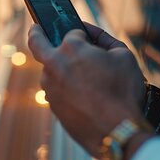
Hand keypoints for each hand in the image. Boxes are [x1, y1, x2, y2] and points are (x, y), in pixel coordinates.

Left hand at [27, 22, 146, 156]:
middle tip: (36, 28)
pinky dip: (66, 89)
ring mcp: (49, 87)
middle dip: (36, 33)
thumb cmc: (123, 91)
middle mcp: (54, 65)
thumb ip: (105, 38)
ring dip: (59, 69)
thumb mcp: (123, 55)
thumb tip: (91, 33)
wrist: (116, 131)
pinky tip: (83, 95)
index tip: (87, 38)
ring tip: (82, 77)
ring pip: (50, 71)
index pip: (73, 33)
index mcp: (71, 47)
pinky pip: (57, 91)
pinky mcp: (52, 105)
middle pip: (37, 43)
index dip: (84, 36)